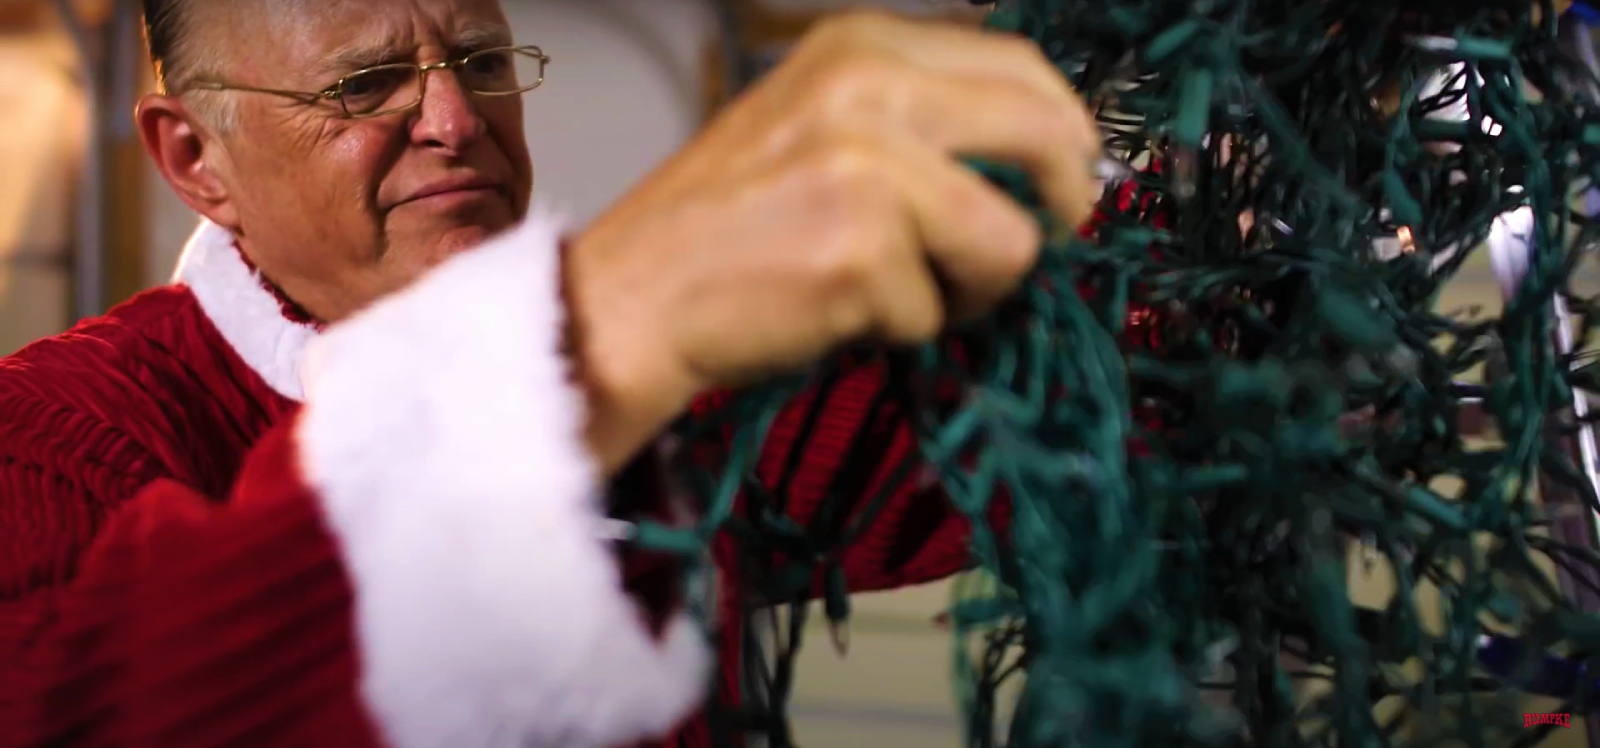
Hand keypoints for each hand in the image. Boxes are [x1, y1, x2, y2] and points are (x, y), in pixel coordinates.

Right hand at [565, 11, 1103, 469]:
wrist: (635, 296)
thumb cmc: (733, 224)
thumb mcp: (821, 124)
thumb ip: (918, 117)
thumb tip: (1042, 152)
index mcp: (860, 45)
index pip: (1018, 64)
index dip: (1064, 127)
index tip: (1071, 174)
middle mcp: (867, 87)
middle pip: (1042, 136)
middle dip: (1064, 200)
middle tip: (1050, 239)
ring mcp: (866, 167)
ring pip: (1010, 242)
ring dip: (971, 285)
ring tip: (899, 290)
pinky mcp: (860, 250)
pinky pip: (940, 310)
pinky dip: (902, 329)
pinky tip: (837, 311)